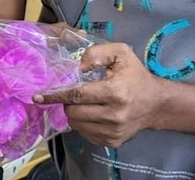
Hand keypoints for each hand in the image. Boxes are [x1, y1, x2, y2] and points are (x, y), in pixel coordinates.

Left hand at [33, 42, 162, 147]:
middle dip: (67, 102)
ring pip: (77, 125)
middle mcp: (114, 115)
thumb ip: (97, 53)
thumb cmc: (135, 75)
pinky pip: (85, 134)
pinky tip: (92, 113)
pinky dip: (82, 123)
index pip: (78, 95)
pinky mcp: (112, 142)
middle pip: (74, 112)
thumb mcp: (120, 53)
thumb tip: (77, 68)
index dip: (56, 95)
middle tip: (73, 94)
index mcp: (115, 92)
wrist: (156, 103)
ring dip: (74, 113)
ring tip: (84, 103)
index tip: (38, 97)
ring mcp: (113, 132)